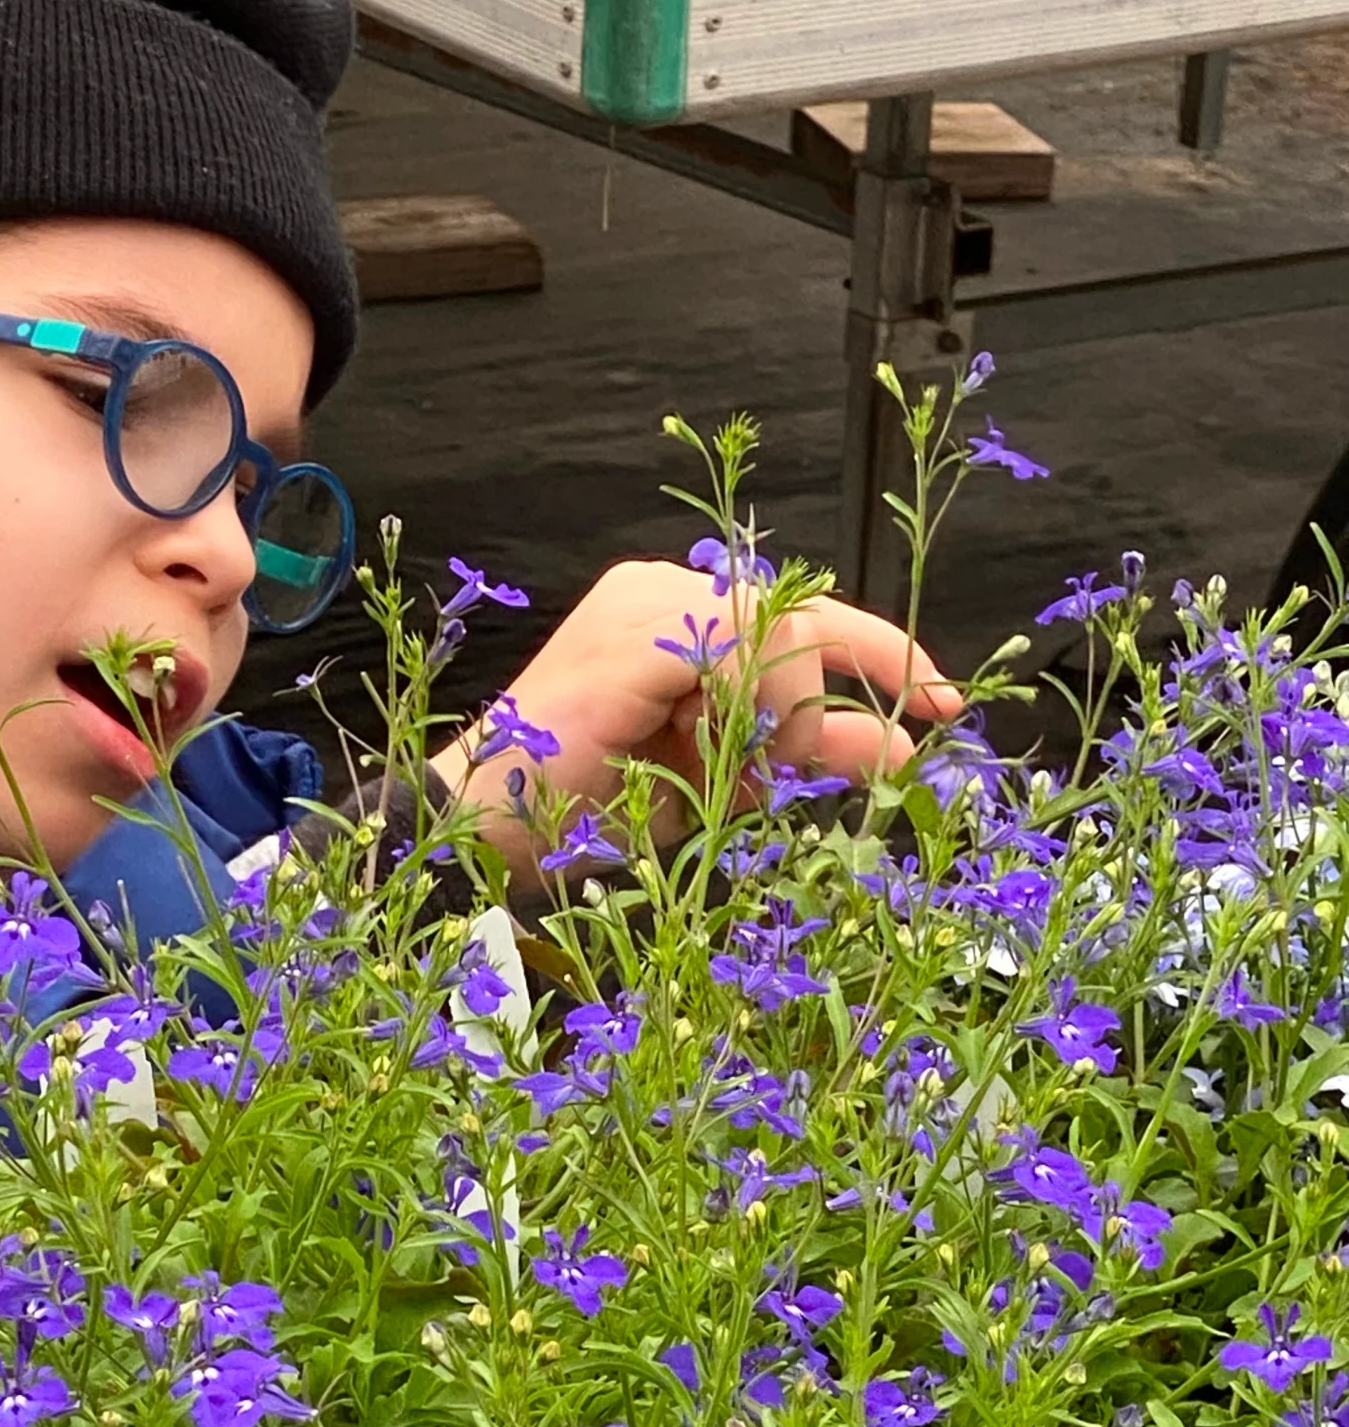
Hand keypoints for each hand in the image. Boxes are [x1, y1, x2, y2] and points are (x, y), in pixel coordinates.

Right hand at [427, 559, 961, 873]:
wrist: (482, 836)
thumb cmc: (586, 815)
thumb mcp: (729, 784)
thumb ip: (810, 753)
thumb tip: (906, 749)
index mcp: (677, 616)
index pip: (805, 613)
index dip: (885, 653)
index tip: (944, 703)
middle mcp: (661, 591)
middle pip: (806, 618)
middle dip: (831, 705)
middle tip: (823, 773)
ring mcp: (644, 602)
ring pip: (783, 631)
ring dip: (787, 720)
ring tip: (736, 777)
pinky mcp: (633, 630)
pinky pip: (743, 647)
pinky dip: (752, 711)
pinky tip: (708, 754)